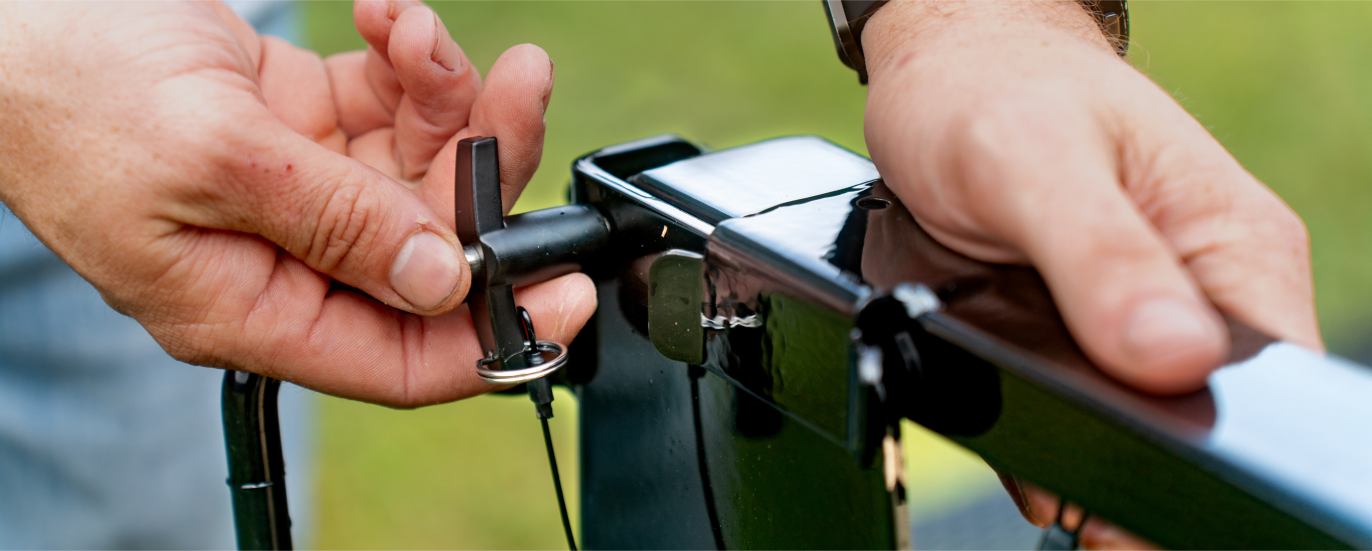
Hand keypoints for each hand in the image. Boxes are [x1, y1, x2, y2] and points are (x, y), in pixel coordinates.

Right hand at [0, 0, 594, 406]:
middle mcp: (286, 260)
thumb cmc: (71, 91)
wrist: (17, 12)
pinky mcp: (304, 126)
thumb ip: (337, 224)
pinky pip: (389, 106)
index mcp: (250, 307)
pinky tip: (386, 19)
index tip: (567, 293)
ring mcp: (301, 191)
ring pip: (423, 168)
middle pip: (432, 248)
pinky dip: (405, 62)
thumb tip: (442, 281)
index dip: (493, 334)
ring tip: (419, 33)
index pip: (399, 359)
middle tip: (518, 91)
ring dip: (446, 95)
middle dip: (484, 168)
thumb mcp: (211, 160)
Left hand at [861, 0, 1319, 547]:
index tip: (1129, 477)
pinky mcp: (1091, 330)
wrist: (946, 71)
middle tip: (1067, 474)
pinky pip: (1087, 403)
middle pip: (1201, 418)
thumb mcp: (1029, 161)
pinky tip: (1022, 433)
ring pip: (1139, 422)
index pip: (1270, 384)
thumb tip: (1169, 356)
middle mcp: (1202, 289)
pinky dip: (1053, 429)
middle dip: (1137, 458)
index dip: (1206, 447)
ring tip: (1040, 450)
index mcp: (1231, 247)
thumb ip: (1098, 254)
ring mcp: (1145, 314)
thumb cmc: (990, 89)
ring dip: (1089, 451)